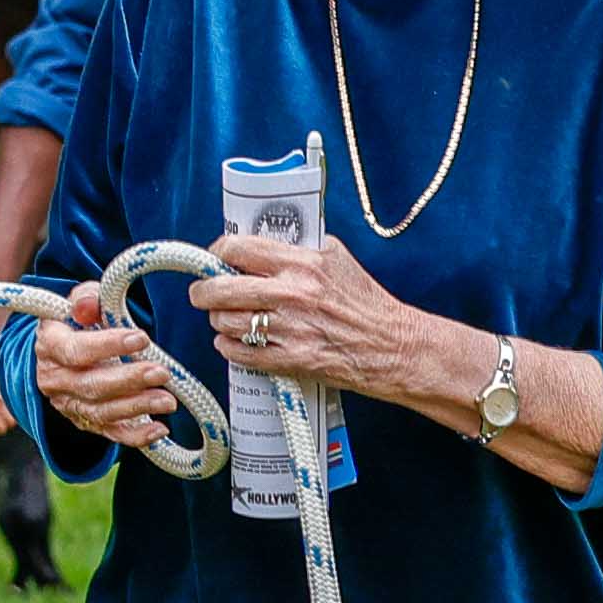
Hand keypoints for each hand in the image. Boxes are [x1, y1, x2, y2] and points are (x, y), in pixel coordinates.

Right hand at [31, 290, 187, 451]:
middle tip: (161, 373)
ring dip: (137, 407)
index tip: (141, 338)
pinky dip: (135, 435)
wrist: (65, 352)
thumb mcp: (79, 302)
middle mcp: (53, 379)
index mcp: (49, 346)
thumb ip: (86, 299)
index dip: (107, 345)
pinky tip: (159, 429)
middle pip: (90, 385)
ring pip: (102, 412)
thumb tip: (88, 306)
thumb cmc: (78, 323)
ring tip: (168, 400)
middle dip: (129, 380)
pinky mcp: (85, 422)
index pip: (75, 350)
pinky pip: (110, 432)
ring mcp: (68, 404)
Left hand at [185, 232, 427, 401]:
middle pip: (219, 287)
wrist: (398, 348)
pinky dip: (230, 348)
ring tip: (228, 319)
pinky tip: (237, 342)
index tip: (215, 259)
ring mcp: (291, 329)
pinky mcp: (292, 360)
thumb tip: (259, 242)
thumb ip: (298, 248)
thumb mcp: (337, 259)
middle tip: (204, 293)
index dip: (218, 253)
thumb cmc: (368, 305)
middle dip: (204, 291)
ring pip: (225, 321)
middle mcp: (292, 294)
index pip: (237, 248)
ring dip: (219, 321)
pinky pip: (239, 353)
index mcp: (303, 263)